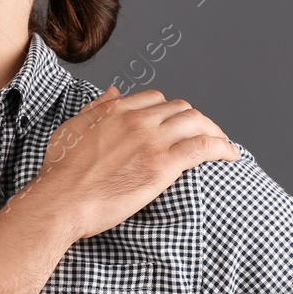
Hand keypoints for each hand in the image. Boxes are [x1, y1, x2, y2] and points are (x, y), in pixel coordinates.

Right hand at [15, 84, 239, 242]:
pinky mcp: (163, 165)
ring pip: (197, 122)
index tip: (176, 126)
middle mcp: (137, 120)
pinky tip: (231, 155)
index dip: (170, 111)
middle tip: (205, 135)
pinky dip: (222, 147)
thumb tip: (114, 92)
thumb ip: (96, 108)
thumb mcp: (72, 129)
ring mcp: (152, 141)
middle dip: (196, 120)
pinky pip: (203, 146)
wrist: (60, 202)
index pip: (156, 99)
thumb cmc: (60, 174)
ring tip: (222, 145)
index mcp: (116, 110)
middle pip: (181, 108)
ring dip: (214, 131)